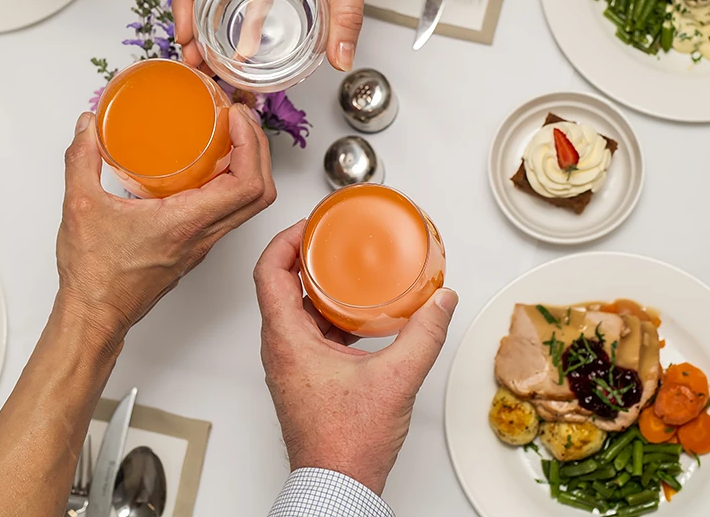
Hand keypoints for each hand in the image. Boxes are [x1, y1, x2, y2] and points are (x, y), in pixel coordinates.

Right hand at [57, 104, 274, 343]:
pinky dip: (230, 184)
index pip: (248, 185)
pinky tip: (205, 166)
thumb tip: (87, 126)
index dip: (252, 145)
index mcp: (187, 223)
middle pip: (260, 193)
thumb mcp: (81, 205)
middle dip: (258, 149)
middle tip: (239, 120)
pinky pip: (227, 213)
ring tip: (229, 136)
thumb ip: (82, 158)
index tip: (236, 118)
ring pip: (247, 205)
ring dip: (249, 167)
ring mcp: (201, 243)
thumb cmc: (95, 275)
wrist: (95, 316)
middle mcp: (203, 235)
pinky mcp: (193, 247)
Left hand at [254, 221, 457, 494]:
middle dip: (305, 256)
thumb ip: (424, 335)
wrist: (338, 485)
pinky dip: (329, 314)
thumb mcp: (396, 378)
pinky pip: (309, 332)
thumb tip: (441, 302)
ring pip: (295, 310)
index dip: (285, 239)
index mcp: (287, 340)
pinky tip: (359, 314)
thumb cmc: (346, 443)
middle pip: (279, 285)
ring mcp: (291, 365)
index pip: (268, 271)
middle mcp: (281, 349)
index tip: (309, 224)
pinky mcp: (304, 378)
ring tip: (347, 268)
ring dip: (318, 287)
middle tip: (330, 238)